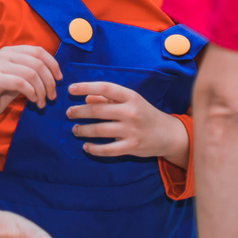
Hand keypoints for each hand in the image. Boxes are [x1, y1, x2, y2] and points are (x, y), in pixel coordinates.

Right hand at [0, 46, 61, 128]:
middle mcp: (3, 54)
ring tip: (42, 102)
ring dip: (42, 91)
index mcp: (11, 51)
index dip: (53, 64)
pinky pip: (20, 83)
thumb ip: (33, 72)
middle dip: (49, 82)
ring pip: (31, 74)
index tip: (59, 79)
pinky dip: (31, 93)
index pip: (39, 51)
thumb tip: (56, 73)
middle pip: (37, 63)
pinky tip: (33, 101)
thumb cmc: (0, 94)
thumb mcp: (20, 79)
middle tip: (52, 97)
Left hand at [66, 81, 188, 164]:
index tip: (71, 89)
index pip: (105, 88)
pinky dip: (94, 148)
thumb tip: (86, 98)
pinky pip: (107, 149)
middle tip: (69, 113)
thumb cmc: (144, 114)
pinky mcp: (132, 146)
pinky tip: (86, 146)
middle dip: (79, 111)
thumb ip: (108, 98)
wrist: (168, 134)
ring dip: (83, 130)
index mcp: (130, 96)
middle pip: (98, 110)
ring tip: (75, 129)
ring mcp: (132, 130)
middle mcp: (131, 112)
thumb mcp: (130, 101)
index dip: (86, 87)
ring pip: (99, 130)